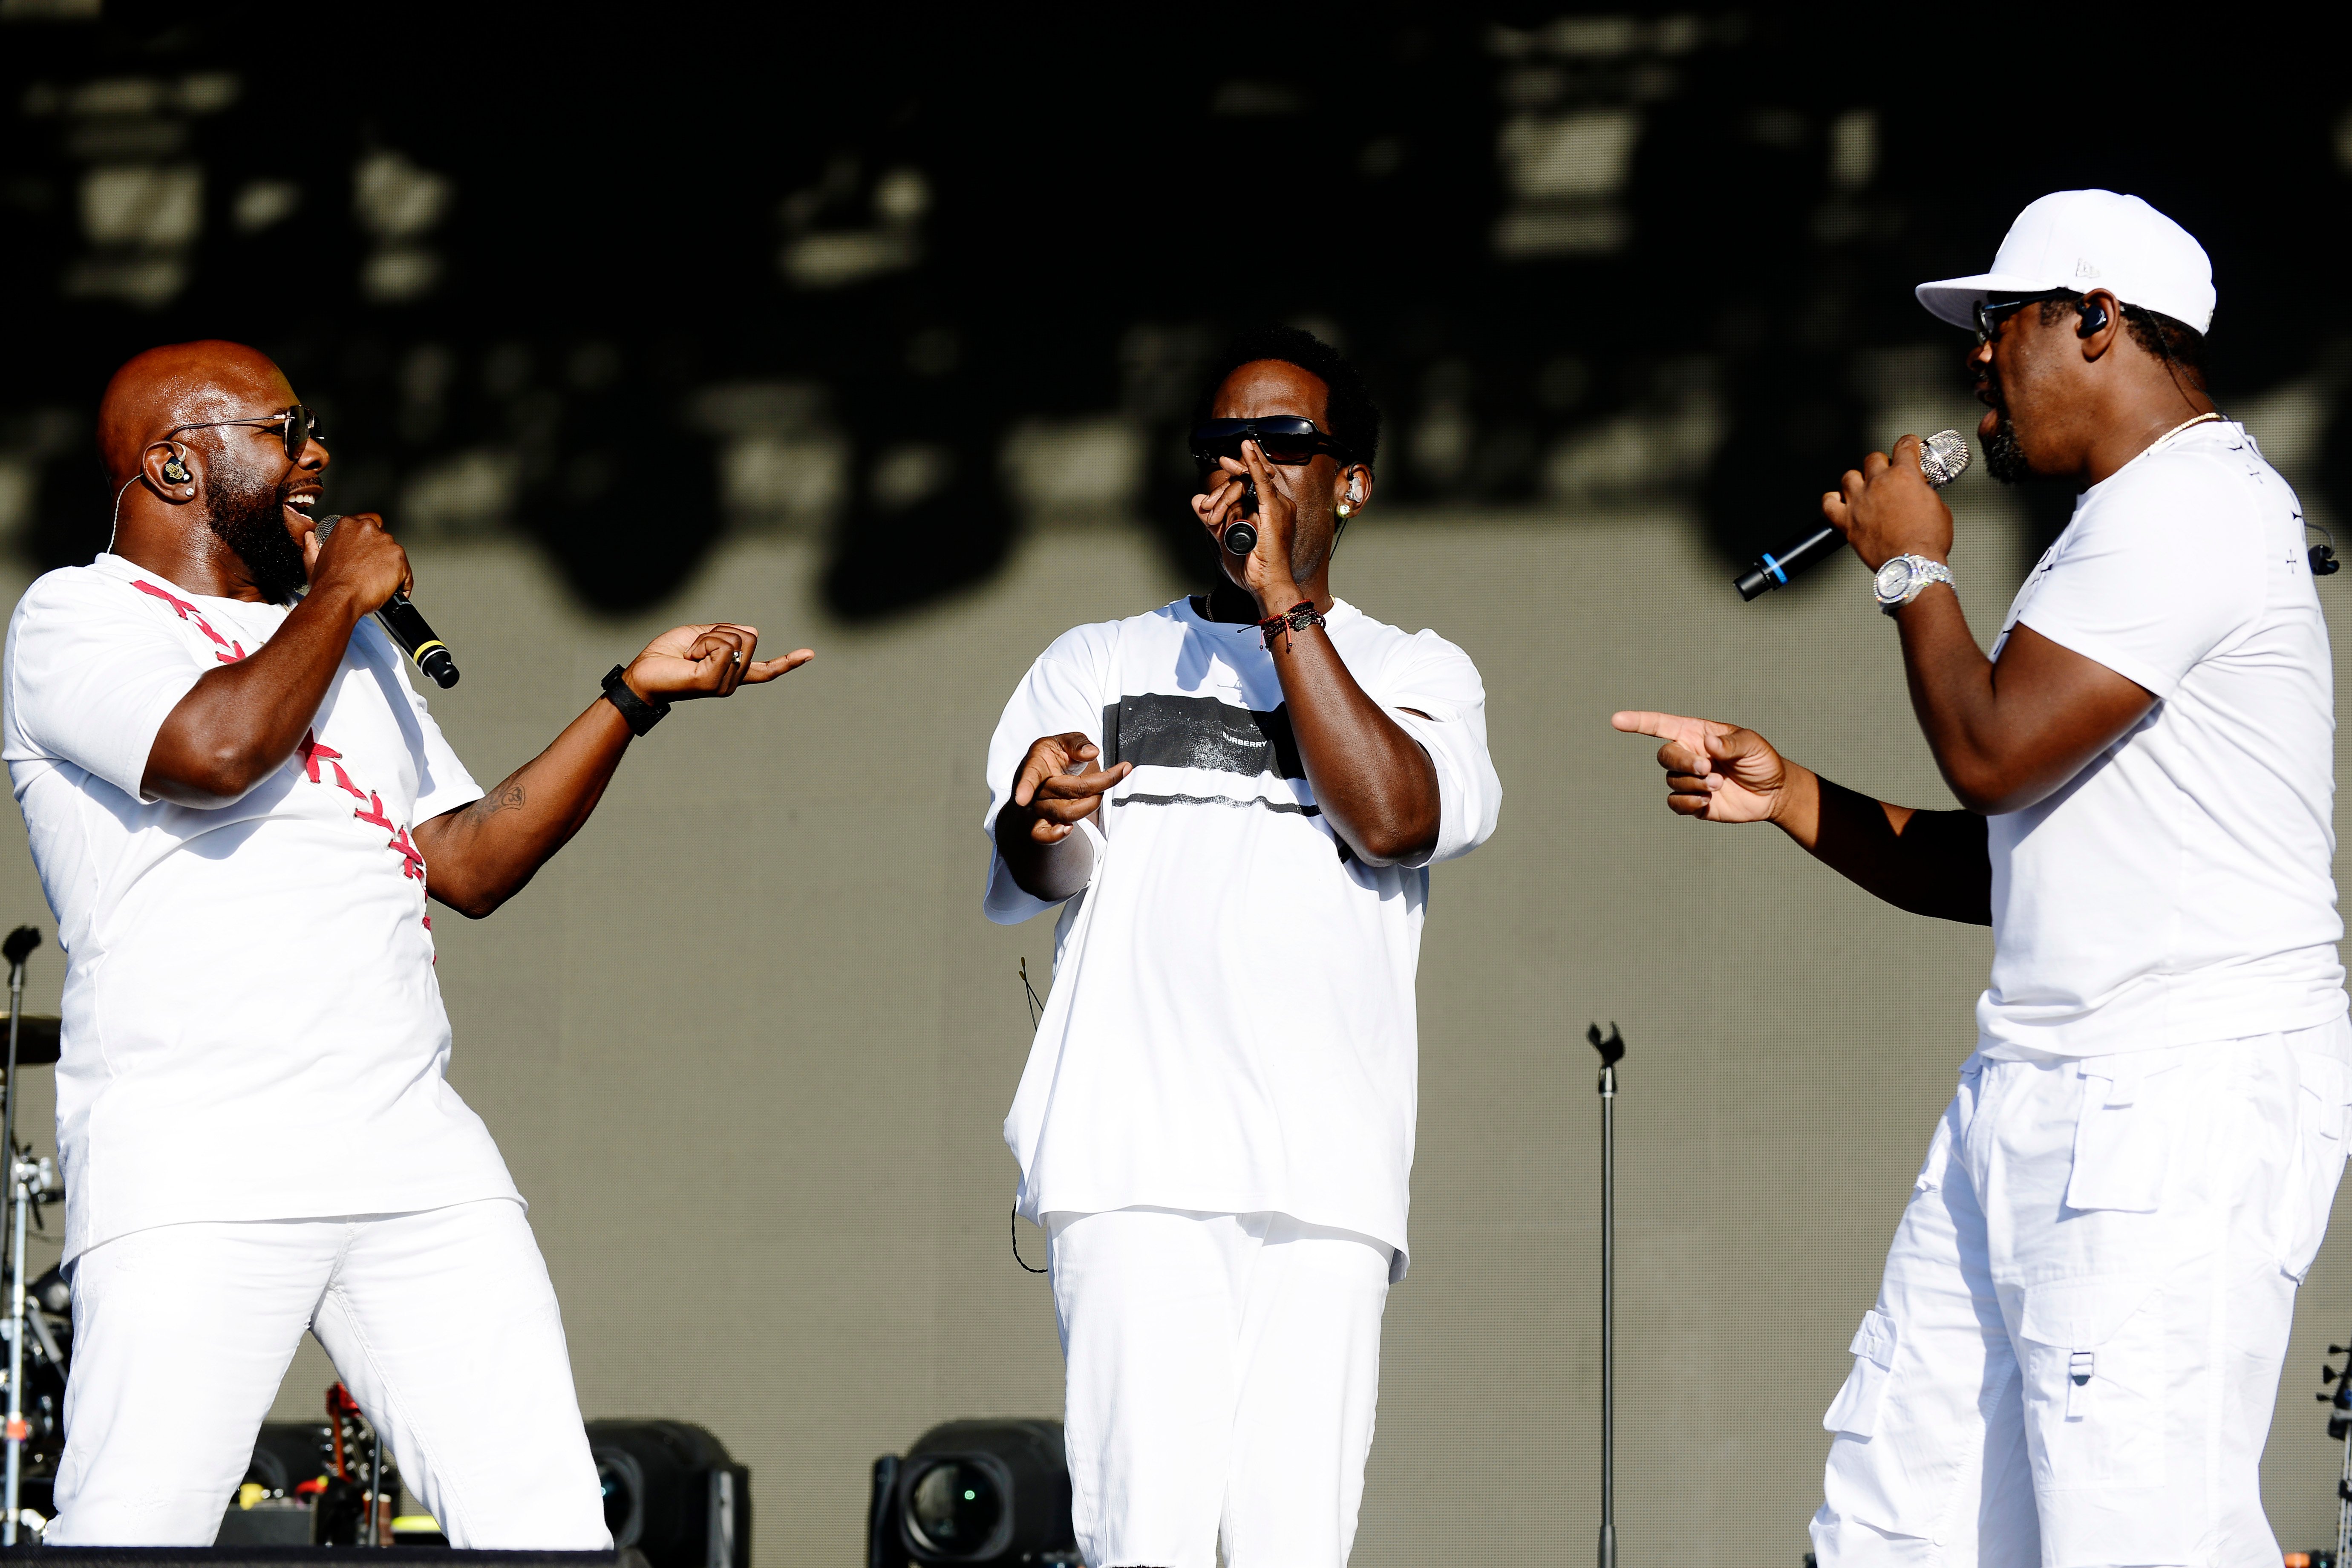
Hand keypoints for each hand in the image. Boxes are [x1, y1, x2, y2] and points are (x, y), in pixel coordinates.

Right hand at [302, 511, 409, 613]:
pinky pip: (406, 571)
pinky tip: (391, 590)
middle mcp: (368, 529)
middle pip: (383, 539)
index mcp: (347, 526)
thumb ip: (312, 545)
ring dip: (390, 568)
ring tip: (379, 583)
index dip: (369, 540)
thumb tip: (310, 539)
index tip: (368, 552)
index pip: (367, 523)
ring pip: (395, 554)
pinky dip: (402, 582)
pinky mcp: (398, 557)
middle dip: (380, 554)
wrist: (339, 597)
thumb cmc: (328, 583)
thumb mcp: (313, 560)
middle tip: (372, 571)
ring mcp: (385, 542)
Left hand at [623, 623, 812, 702]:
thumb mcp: (698, 634)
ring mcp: (724, 685)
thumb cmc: (665, 655)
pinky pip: (722, 646)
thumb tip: (753, 631)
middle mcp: (732, 681)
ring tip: (689, 653)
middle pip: (748, 637)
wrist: (642, 675)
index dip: (788, 662)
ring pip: (734, 639)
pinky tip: (689, 658)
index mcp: (731, 673)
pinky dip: (703, 643)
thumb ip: (725, 632)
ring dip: (708, 637)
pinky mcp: (713, 682)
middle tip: (695, 647)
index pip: (765, 670)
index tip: (810, 654)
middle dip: (720, 631)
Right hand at [1004, 732, 1130, 844]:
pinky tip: (1068, 829)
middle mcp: (1034, 789)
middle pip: (1066, 791)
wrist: (1044, 777)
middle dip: (1099, 783)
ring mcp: (1037, 809)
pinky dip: (1055, 836)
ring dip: (1091, 804)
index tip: (1022, 800)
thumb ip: (1077, 743)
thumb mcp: (1065, 741)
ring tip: (1100, 793)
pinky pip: (1044, 836)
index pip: (1030, 776)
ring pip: (1065, 813)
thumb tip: (1091, 753)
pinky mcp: (1042, 824)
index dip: (1025, 787)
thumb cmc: (1055, 757)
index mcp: (1035, 764)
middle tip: (1120, 771)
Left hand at [1191, 440, 1302, 612]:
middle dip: (1224, 487)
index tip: (1221, 463)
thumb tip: (1196, 500)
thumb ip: (1211, 518)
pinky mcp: (1273, 509)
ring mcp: (1278, 505)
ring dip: (1225, 494)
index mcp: (1270, 510)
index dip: (1233, 475)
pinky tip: (1246, 448)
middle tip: (1213, 490)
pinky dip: (1253, 463)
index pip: (1250, 484)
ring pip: (1247, 483)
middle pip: (1247, 481)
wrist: (1265, 584)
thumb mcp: (1224, 538)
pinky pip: (1261, 481)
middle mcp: (1278, 504)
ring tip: (1214, 512)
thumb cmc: (1252, 568)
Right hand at [1610, 710, 1798, 823]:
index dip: (1638, 722)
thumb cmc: (1763, 761)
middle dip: (1682, 763)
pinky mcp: (1693, 802)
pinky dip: (1688, 802)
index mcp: (1697, 734)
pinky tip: (1707, 801)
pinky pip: (1675, 803)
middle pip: (1665, 756)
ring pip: (1672, 780)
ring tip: (1718, 785)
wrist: (1773, 794)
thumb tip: (1709, 744)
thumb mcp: (1753, 746)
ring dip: (1694, 784)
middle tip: (1708, 769)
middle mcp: (1689, 755)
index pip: (1661, 726)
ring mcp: (1689, 779)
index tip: (1616, 720)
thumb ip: (1731, 743)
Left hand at [1821, 434, 1953, 571]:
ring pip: (1849, 477)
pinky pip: (1828, 504)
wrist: (1913, 565)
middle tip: (1888, 474)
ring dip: (1857, 480)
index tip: (1909, 446)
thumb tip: (1920, 490)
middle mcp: (1878, 484)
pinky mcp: (1846, 522)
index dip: (1908, 444)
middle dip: (1882, 463)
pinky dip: (1831, 501)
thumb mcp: (1939, 507)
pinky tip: (1838, 502)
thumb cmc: (1928, 541)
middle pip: (1873, 458)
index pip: (1904, 446)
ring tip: (1865, 489)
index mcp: (1904, 476)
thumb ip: (1925, 492)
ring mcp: (1859, 501)